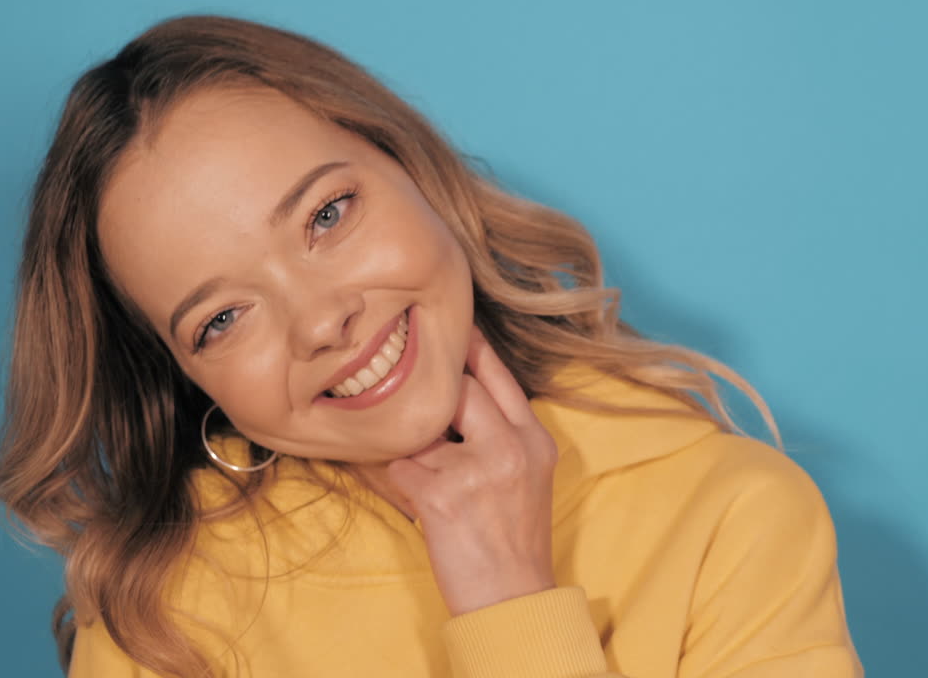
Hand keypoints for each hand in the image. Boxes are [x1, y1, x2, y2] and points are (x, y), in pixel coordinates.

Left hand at [386, 325, 559, 615]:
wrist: (513, 601)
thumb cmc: (512, 542)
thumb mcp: (527, 477)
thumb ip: (501, 434)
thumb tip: (453, 394)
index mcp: (534, 440)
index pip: (499, 377)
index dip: (471, 349)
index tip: (450, 327)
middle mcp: (510, 447)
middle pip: (457, 390)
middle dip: (430, 400)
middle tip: (414, 408)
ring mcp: (476, 469)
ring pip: (420, 430)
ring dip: (411, 451)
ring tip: (425, 479)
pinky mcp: (441, 495)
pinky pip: (397, 467)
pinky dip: (393, 480)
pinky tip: (411, 500)